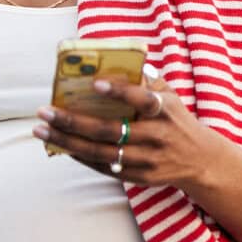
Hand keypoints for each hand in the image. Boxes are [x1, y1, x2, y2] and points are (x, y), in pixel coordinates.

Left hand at [34, 73, 223, 191]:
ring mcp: (147, 160)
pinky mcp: (140, 177)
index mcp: (165, 110)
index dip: (119, 91)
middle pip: (109, 131)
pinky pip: (104, 168)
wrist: (200, 160)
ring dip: (67, 142)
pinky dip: (80, 157)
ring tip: (42, 131)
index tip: (94, 83)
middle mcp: (157, 136)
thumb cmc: (175, 118)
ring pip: (101, 153)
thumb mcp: (168, 95)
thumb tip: (109, 64)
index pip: (141, 99)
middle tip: (45, 112)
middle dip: (73, 122)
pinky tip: (60, 146)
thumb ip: (144, 81)